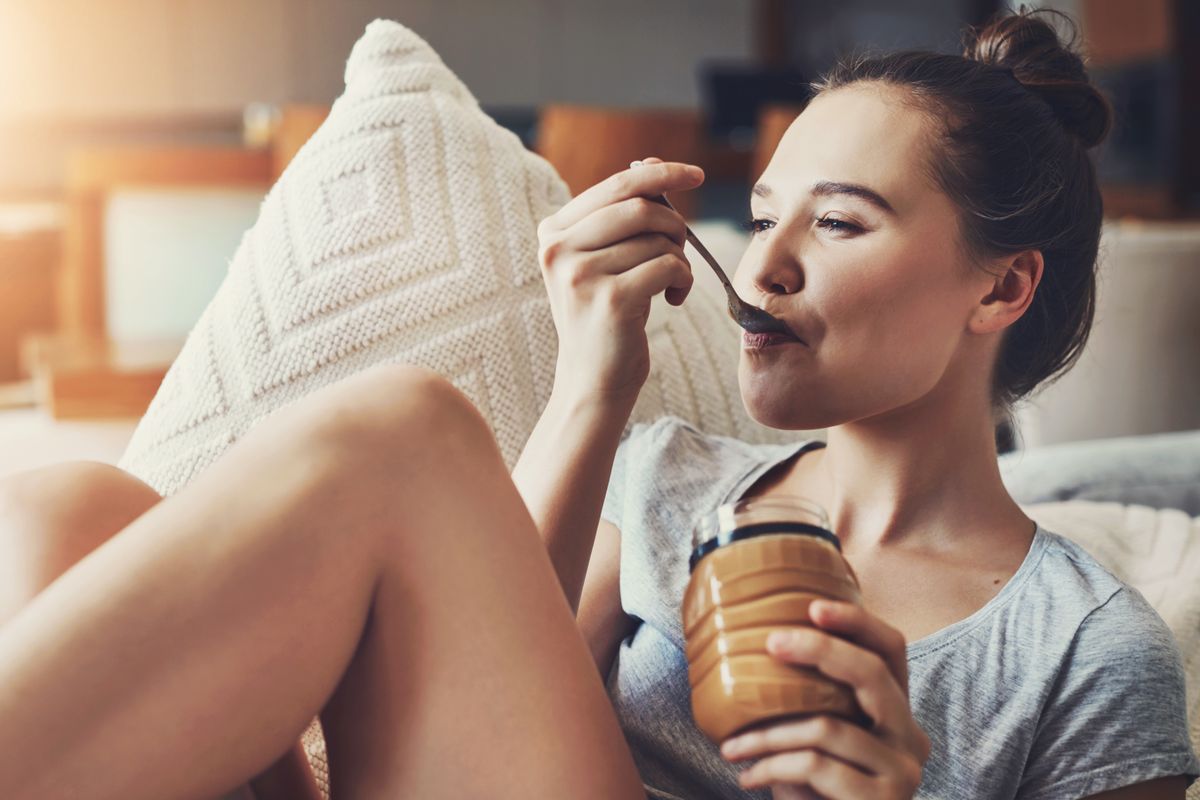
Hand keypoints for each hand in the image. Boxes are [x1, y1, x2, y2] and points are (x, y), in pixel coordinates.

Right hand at [536, 156, 702, 406]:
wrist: (593, 380)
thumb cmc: (604, 316)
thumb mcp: (602, 260)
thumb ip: (621, 214)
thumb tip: (650, 162)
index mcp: (553, 233)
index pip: (616, 186)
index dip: (661, 175)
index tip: (695, 174)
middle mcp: (559, 250)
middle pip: (641, 207)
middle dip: (675, 225)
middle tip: (679, 251)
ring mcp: (582, 275)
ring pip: (658, 239)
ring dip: (680, 259)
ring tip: (670, 284)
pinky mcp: (611, 299)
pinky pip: (668, 266)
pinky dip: (683, 279)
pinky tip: (672, 299)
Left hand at [719, 600, 931, 798]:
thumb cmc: (817, 794)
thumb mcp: (817, 742)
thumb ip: (811, 704)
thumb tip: (759, 650)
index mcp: (898, 714)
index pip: (893, 650)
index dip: (857, 621)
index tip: (811, 605)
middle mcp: (913, 739)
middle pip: (872, 675)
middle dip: (818, 651)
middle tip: (769, 642)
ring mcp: (904, 772)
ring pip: (828, 725)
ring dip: (767, 734)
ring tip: (732, 748)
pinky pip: (815, 765)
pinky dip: (771, 765)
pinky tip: (747, 776)